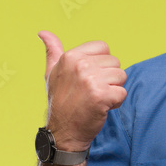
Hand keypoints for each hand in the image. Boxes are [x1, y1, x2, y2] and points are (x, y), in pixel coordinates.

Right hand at [38, 31, 126, 152]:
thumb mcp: (51, 73)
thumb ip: (52, 51)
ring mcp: (91, 80)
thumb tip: (43, 33)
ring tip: (96, 100)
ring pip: (121, 77)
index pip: (104, 48)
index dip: (101, 64)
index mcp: (70, 56)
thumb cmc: (60, 102)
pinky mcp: (102, 96)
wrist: (63, 133)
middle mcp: (80, 65)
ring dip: (113, 90)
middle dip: (108, 78)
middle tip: (91, 92)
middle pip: (115, 62)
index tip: (89, 78)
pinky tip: (101, 108)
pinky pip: (122, 93)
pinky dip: (116, 103)